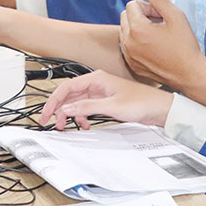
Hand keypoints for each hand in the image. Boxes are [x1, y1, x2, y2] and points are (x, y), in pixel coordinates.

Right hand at [37, 70, 173, 130]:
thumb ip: (87, 107)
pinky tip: (85, 125)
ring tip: (66, 126)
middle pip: (70, 95)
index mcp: (97, 79)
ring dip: (70, 114)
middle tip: (49, 122)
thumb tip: (66, 109)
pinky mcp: (106, 101)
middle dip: (59, 109)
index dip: (54, 101)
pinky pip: (87, 108)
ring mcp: (101, 93)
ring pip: (77, 103)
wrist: (159, 108)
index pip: (67, 87)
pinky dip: (83, 117)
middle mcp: (97, 83)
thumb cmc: (142, 102)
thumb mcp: (111, 107)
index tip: (46, 113)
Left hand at [119, 0, 205, 89]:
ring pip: (125, 31)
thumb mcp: (175, 16)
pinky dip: (137, 43)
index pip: (132, 5)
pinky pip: (127, 46)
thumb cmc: (185, 45)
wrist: (190, 74)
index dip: (148, 7)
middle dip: (140, 15)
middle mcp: (128, 43)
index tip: (161, 15)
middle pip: (125, 16)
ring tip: (157, 35)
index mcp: (137, 29)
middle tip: (159, 23)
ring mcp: (128, 55)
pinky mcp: (132, 65)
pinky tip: (153, 47)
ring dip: (137, 28)